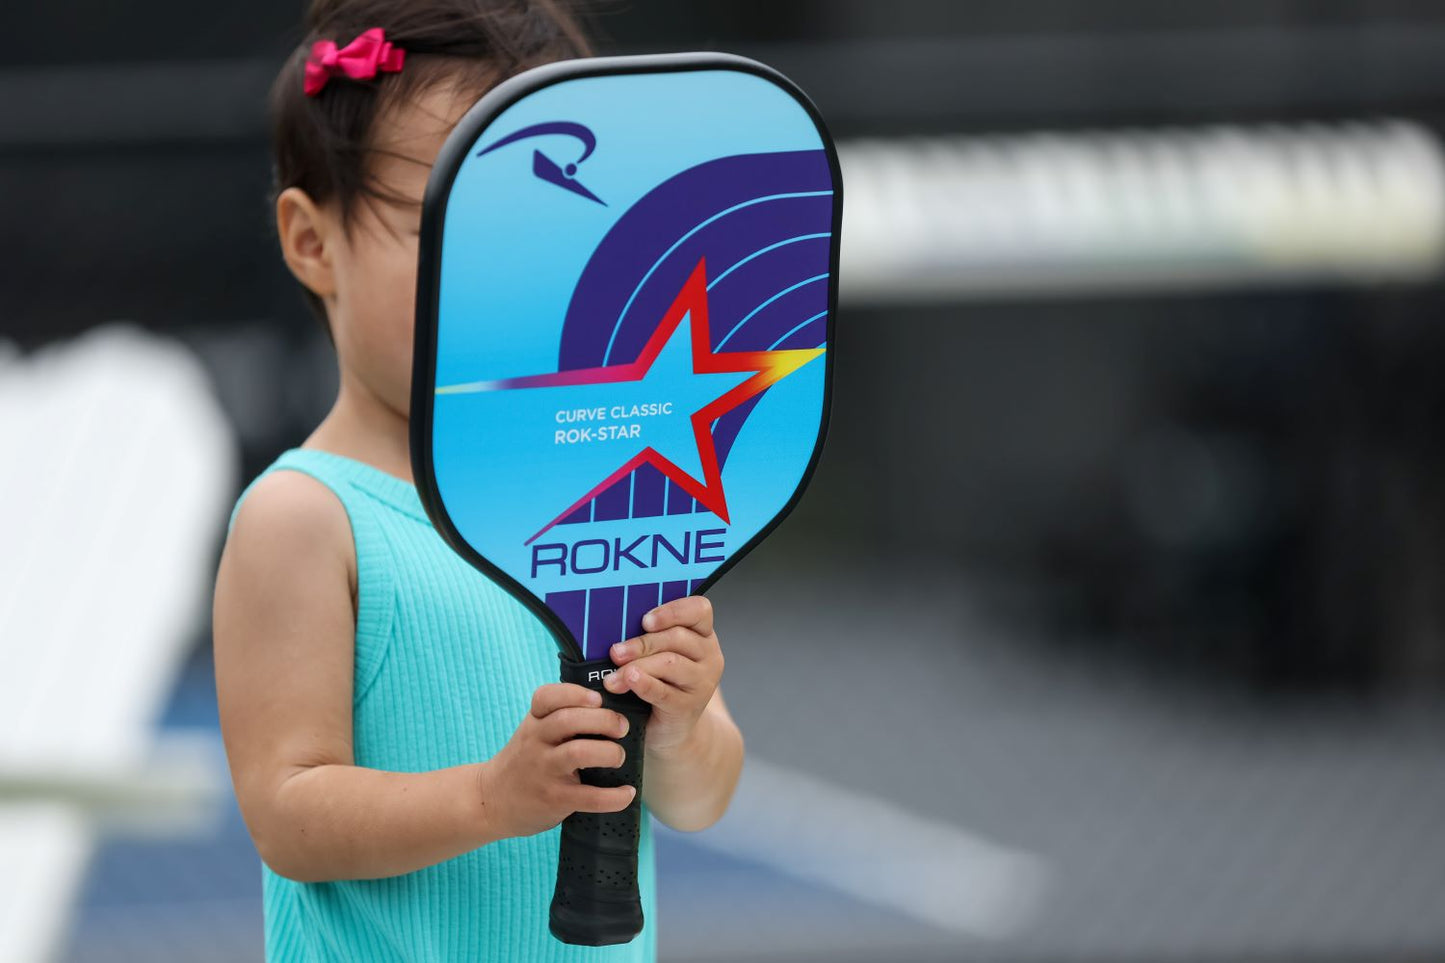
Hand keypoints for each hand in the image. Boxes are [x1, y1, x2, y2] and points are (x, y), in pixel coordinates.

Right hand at [479, 683, 634, 839]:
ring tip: (619, 757)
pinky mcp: (554, 799)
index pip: (547, 696)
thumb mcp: (533, 732)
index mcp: (534, 721)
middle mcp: (536, 742)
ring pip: (578, 752)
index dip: (575, 693)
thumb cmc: (524, 761)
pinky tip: (627, 793)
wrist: (490, 801)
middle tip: (622, 727)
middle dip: (604, 720)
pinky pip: (588, 797)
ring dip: (609, 752)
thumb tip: (611, 706)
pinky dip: (613, 796)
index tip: (598, 698)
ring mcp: (544, 770)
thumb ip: (560, 717)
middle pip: (569, 720)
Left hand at [605, 596, 723, 756]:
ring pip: (670, 663)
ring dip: (637, 665)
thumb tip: (615, 624)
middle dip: (642, 643)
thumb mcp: (659, 654)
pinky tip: (628, 682)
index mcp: (702, 634)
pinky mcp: (689, 706)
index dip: (672, 611)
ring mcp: (702, 682)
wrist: (670, 728)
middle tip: (615, 652)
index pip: (699, 610)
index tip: (646, 620)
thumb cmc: (661, 682)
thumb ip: (648, 637)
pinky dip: (643, 684)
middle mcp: (708, 655)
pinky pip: (664, 691)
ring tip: (613, 676)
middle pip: (677, 637)